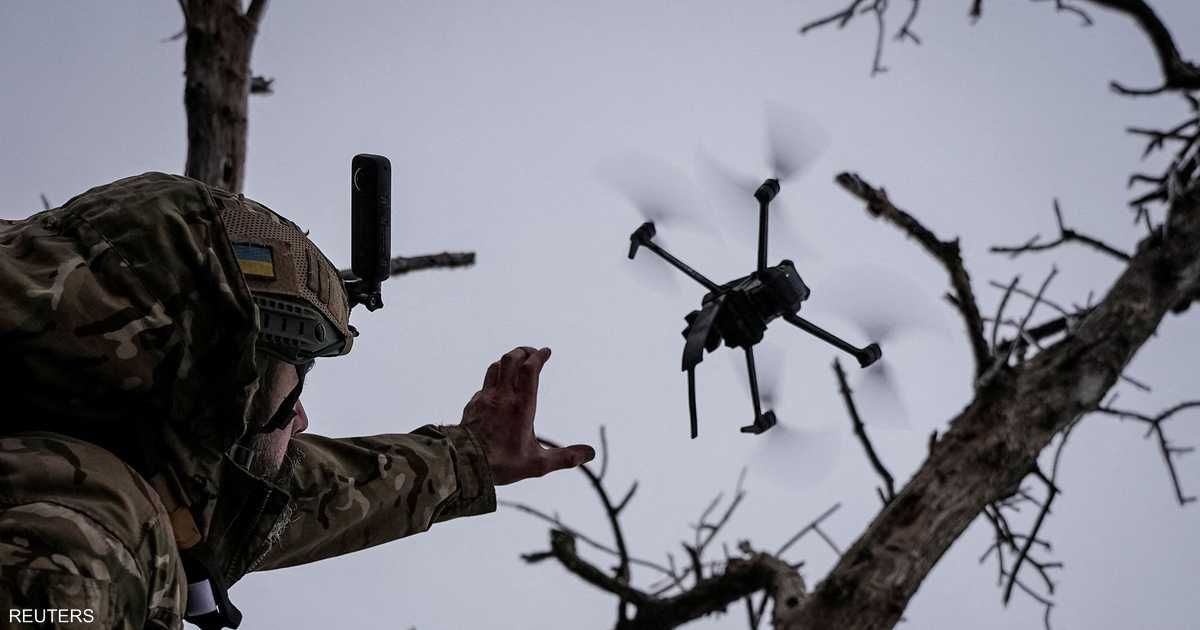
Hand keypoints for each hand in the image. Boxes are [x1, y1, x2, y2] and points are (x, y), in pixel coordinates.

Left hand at [461, 346, 594, 484]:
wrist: (463, 464)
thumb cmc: (501, 464)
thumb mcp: (538, 464)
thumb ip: (565, 458)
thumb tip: (589, 453)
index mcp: (522, 405)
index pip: (530, 369)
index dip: (539, 356)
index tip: (546, 351)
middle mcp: (503, 396)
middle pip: (511, 359)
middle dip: (523, 351)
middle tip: (532, 353)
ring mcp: (485, 399)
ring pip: (495, 367)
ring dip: (507, 361)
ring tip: (515, 364)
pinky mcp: (472, 405)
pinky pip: (484, 385)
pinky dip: (493, 381)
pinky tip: (496, 391)